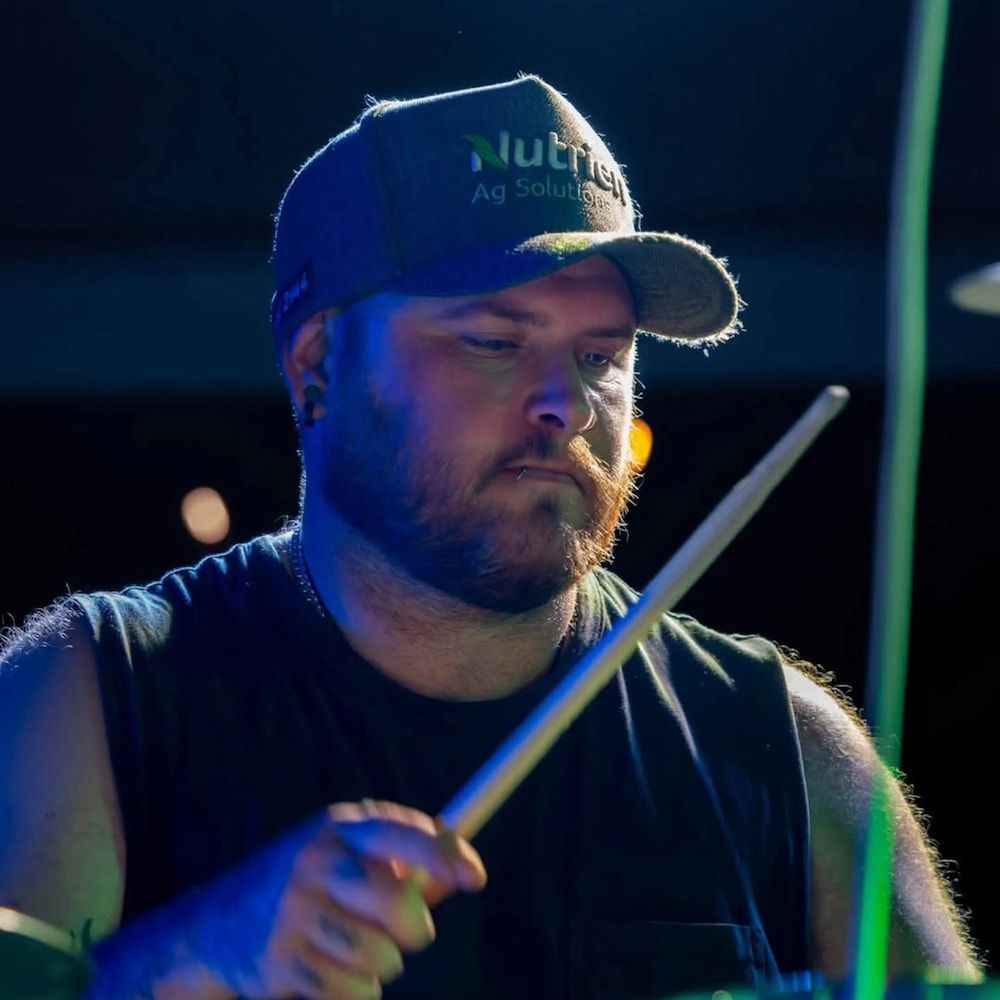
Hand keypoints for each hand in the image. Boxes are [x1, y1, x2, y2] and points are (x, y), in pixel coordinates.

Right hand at [192, 800, 486, 999]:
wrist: (213, 926)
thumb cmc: (306, 884)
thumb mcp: (347, 854)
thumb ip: (403, 862)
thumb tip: (460, 873)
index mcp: (337, 827)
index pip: (400, 832)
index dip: (443, 853)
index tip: (476, 877)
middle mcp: (314, 863)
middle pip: (399, 904)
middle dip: (413, 929)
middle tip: (402, 931)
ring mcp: (293, 913)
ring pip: (381, 957)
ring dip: (380, 964)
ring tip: (352, 948)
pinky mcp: (280, 962)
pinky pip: (352, 992)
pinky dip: (354, 991)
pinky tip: (327, 970)